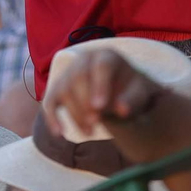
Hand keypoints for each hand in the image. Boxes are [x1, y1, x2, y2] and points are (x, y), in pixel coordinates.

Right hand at [43, 47, 165, 138]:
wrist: (120, 91)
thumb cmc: (131, 90)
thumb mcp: (140, 93)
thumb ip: (133, 99)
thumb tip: (122, 110)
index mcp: (107, 56)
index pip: (101, 66)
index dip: (99, 85)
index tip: (100, 107)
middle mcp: (84, 59)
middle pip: (78, 76)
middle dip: (84, 101)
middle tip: (95, 123)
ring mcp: (69, 72)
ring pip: (64, 90)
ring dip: (74, 113)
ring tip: (90, 133)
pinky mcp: (59, 89)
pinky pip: (50, 101)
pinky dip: (52, 117)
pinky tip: (59, 133)